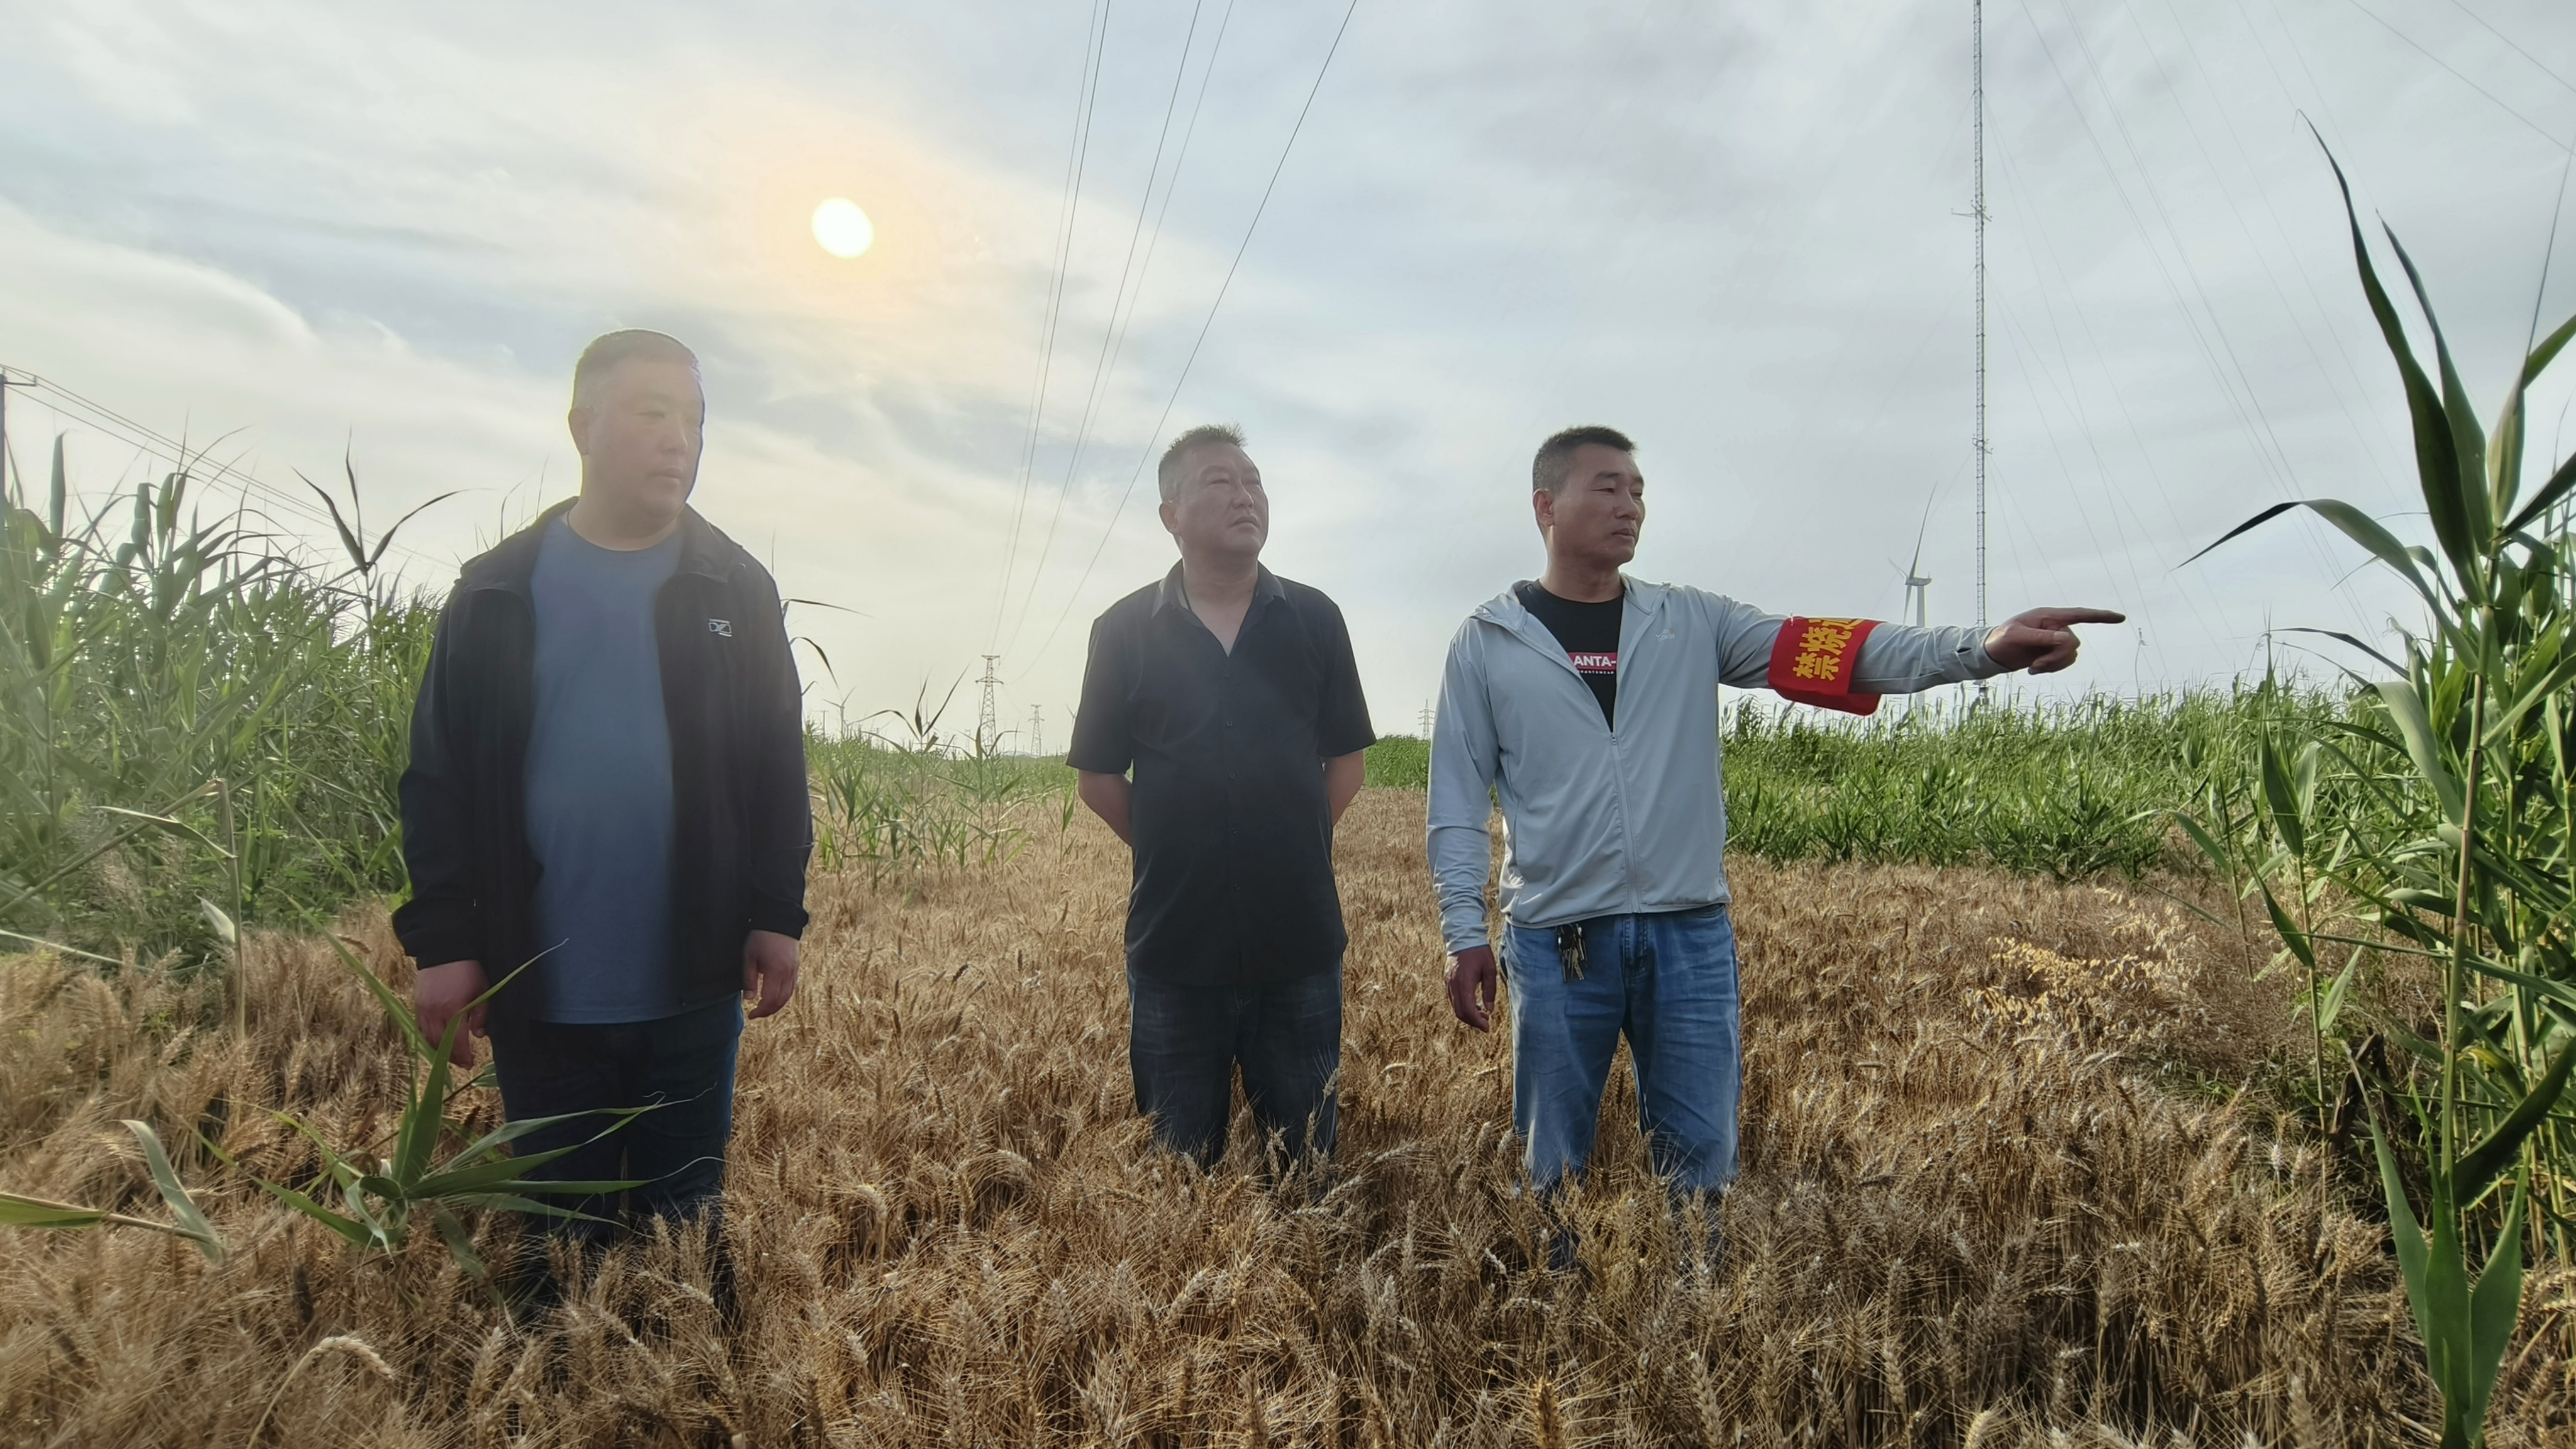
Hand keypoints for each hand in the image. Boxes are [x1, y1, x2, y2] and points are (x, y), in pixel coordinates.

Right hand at [415, 959, 489, 1067]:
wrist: (444, 950)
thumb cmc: (468, 970)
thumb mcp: (482, 990)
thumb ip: (481, 1014)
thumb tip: (479, 1035)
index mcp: (452, 1009)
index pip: (456, 1041)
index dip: (463, 1055)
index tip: (470, 1063)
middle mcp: (434, 1012)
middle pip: (439, 1043)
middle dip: (451, 1056)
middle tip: (462, 1063)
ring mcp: (423, 1009)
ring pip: (427, 1038)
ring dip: (439, 1050)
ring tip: (451, 1055)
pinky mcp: (417, 1004)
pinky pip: (420, 1028)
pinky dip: (428, 1038)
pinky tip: (437, 1042)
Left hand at [743, 929, 800, 1020]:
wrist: (779, 921)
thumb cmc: (761, 938)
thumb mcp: (749, 957)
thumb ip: (749, 979)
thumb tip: (749, 999)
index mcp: (775, 972)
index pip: (770, 1000)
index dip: (760, 1011)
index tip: (751, 1015)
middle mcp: (788, 974)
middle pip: (781, 1001)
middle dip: (768, 1011)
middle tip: (756, 1014)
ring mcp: (794, 971)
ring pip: (788, 996)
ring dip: (777, 1006)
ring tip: (765, 1008)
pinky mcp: (796, 967)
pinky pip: (792, 987)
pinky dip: (784, 997)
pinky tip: (775, 997)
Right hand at [1446, 946, 1499, 1031]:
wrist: (1463, 937)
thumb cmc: (1479, 952)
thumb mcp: (1490, 970)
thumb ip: (1490, 991)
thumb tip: (1489, 1010)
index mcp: (1464, 982)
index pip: (1467, 1009)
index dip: (1477, 1022)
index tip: (1487, 1027)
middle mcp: (1453, 985)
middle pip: (1459, 1012)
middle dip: (1473, 1021)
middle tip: (1486, 1024)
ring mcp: (1448, 983)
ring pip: (1455, 1007)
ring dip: (1468, 1015)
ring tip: (1482, 1014)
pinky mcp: (1447, 981)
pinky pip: (1453, 999)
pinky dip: (1462, 1006)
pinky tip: (1474, 1005)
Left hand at [1982, 607, 2125, 674]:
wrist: (1992, 652)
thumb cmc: (2001, 638)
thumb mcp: (2017, 636)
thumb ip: (2041, 637)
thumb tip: (2066, 639)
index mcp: (2048, 616)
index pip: (2080, 615)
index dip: (2101, 617)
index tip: (2120, 618)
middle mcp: (2055, 627)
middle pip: (2073, 644)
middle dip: (2057, 657)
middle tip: (2036, 664)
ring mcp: (2055, 641)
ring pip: (2071, 656)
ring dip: (2054, 665)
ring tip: (2033, 668)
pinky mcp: (2052, 653)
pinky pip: (2064, 663)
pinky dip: (2052, 669)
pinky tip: (2034, 670)